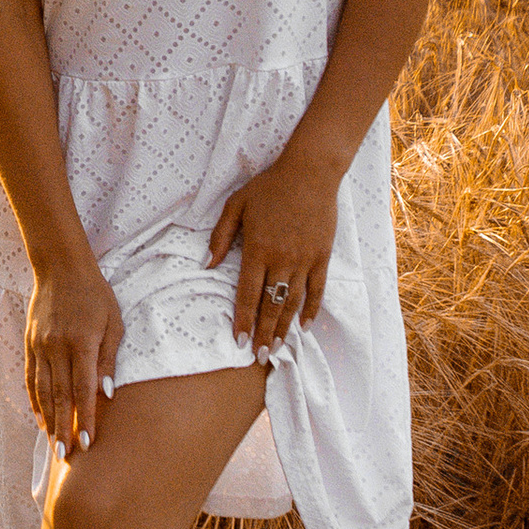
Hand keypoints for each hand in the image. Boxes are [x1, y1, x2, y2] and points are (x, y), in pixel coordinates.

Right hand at [23, 254, 123, 453]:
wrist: (61, 267)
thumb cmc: (95, 294)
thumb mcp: (113, 322)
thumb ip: (109, 358)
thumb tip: (108, 393)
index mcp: (81, 342)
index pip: (83, 389)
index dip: (86, 418)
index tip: (88, 443)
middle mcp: (57, 347)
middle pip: (60, 396)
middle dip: (64, 428)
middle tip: (66, 456)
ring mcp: (40, 346)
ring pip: (43, 390)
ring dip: (48, 419)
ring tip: (53, 444)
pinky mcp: (30, 343)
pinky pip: (31, 377)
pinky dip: (35, 400)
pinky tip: (40, 418)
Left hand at [209, 146, 342, 357]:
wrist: (310, 173)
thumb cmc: (269, 187)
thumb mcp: (236, 205)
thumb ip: (220, 236)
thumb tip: (206, 264)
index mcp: (257, 249)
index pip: (247, 293)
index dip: (243, 319)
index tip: (239, 341)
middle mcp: (282, 260)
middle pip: (271, 305)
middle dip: (264, 333)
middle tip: (259, 355)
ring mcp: (304, 260)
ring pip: (294, 302)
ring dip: (285, 328)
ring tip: (278, 348)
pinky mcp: (322, 257)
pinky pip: (317, 289)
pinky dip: (312, 310)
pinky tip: (305, 326)